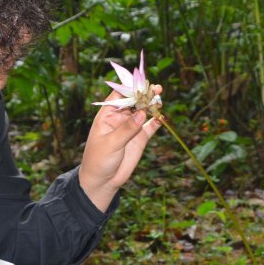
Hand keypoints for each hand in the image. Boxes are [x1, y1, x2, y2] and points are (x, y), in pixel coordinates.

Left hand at [78, 87, 163, 209]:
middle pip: (134, 101)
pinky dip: (158, 120)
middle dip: (145, 94)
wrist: (103, 181)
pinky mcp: (140, 138)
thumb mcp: (111, 144)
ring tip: (161, 99)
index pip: (119, 96)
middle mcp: (120, 118)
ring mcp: (131, 127)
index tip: (141, 83)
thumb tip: (142, 113)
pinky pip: (151, 126)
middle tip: (156, 89)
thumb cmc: (99, 160)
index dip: (130, 88)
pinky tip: (164, 117)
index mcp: (107, 115)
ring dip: (153, 104)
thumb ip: (126, 129)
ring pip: (144, 111)